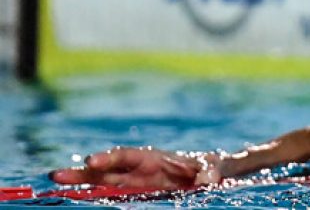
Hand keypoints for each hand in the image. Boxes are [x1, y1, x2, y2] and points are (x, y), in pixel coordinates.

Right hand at [50, 147, 221, 188]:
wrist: (207, 174)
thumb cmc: (208, 168)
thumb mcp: (213, 169)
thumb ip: (209, 172)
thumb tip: (206, 181)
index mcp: (153, 157)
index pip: (127, 156)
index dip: (109, 157)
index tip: (92, 160)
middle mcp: (138, 166)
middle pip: (106, 167)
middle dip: (83, 170)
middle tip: (57, 174)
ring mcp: (133, 177)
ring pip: (102, 179)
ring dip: (80, 180)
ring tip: (56, 179)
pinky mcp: (133, 188)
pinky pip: (110, 190)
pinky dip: (92, 191)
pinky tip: (74, 194)